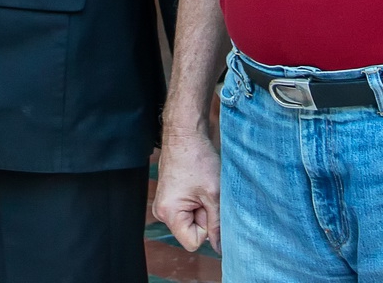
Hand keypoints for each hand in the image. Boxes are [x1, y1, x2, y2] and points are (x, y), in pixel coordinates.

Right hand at [151, 131, 221, 253]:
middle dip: (204, 216)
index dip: (207, 227)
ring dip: (202, 208)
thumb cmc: (197, 158)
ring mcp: (164, 205)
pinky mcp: (170, 198)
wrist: (185, 134)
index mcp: (169, 213)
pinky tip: (198, 185)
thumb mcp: (214, 194)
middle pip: (191, 232)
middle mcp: (162, 212)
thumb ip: (218, 224)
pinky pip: (188, 211)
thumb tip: (221, 248)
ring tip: (201, 187)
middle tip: (205, 192)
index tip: (208, 204)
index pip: (193, 242)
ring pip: (191, 221)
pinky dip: (197, 201)